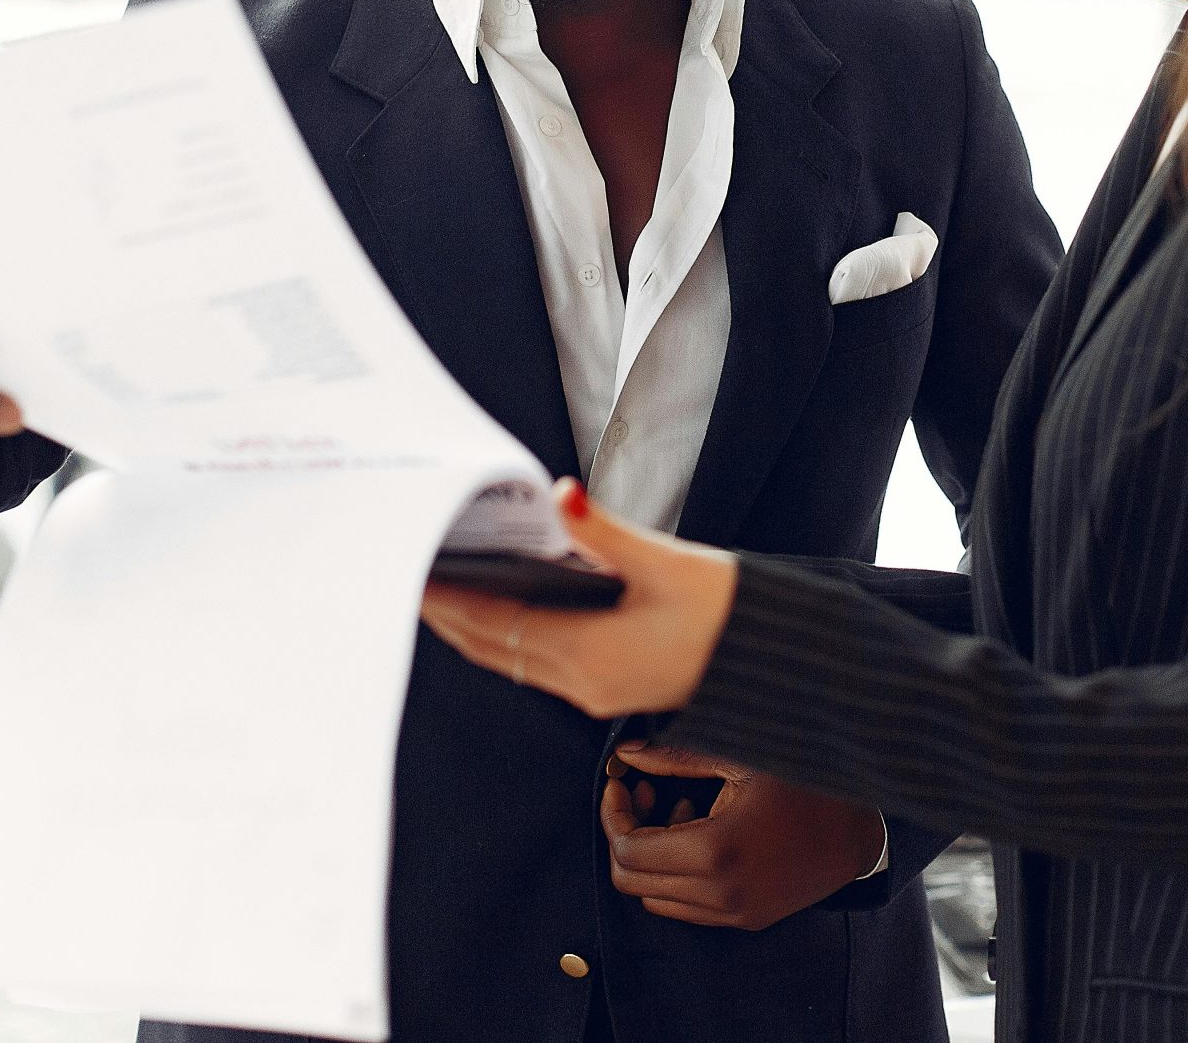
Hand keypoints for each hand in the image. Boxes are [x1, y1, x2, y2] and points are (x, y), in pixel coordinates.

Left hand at [419, 480, 734, 719]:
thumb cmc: (728, 612)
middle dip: (449, 616)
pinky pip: (538, 664)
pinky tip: (500, 609)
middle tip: (411, 577)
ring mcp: (594, 692)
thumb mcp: (666, 562)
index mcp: (590, 653)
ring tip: (442, 592)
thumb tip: (561, 495)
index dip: (450, 601)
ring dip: (474, 629)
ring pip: (511, 660)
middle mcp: (583, 683)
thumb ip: (604, 531)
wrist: (776, 663)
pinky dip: (508, 637)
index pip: (495, 623)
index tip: (415, 576)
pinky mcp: (608, 688)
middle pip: (492, 648)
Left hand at [601, 743, 883, 929]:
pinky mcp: (745, 920)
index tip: (621, 785)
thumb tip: (626, 755)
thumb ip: (677, 757)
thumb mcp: (740, 759)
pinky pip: (686, 906)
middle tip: (644, 793)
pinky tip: (702, 832)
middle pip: (631, 880)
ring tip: (678, 808)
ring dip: (652, 856)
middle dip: (627, 834)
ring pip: (655, 897)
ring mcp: (732, 913)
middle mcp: (718, 893)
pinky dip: (677, 873)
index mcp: (714, 851)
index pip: (627, 850)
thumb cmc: (805, 786)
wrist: (861, 833)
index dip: (614, 815)